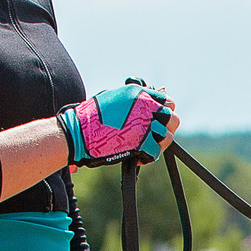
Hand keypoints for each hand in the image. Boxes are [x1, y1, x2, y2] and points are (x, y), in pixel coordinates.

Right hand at [59, 81, 177, 169]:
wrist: (78, 131)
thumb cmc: (91, 116)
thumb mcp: (114, 97)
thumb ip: (135, 100)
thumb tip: (150, 104)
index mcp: (139, 94)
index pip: (167, 101)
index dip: (165, 111)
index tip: (159, 119)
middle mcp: (146, 107)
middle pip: (172, 118)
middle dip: (166, 127)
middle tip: (155, 134)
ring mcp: (145, 125)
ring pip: (167, 136)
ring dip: (158, 143)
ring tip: (145, 145)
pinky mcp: (141, 143)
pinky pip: (155, 152)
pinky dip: (147, 156)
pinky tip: (138, 155)